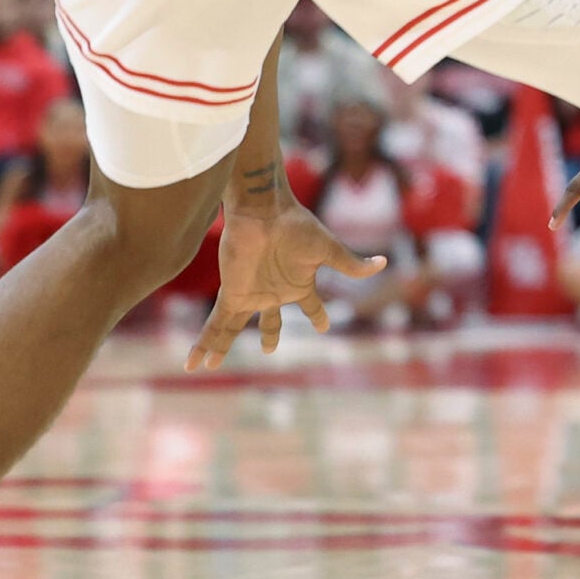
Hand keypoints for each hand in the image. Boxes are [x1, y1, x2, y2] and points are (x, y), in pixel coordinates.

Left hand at [186, 200, 382, 371]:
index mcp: (299, 284)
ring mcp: (251, 294)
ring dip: (221, 347)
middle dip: (269, 334)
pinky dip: (205, 343)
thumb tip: (383, 263)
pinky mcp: (232, 293)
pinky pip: (216, 324)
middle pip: (269, 321)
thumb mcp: (328, 249)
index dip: (318, 316)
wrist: (264, 212)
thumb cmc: (297, 227)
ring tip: (209, 366)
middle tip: (268, 348)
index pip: (311, 306)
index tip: (325, 326)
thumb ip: (351, 264)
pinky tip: (196, 361)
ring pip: (233, 328)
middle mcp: (273, 292)